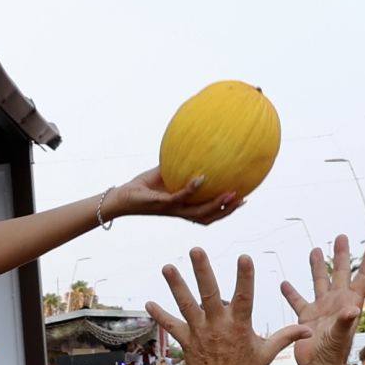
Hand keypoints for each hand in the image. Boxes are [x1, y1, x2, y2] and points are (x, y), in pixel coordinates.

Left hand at [106, 168, 241, 225]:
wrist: (120, 198)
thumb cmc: (140, 187)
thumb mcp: (162, 174)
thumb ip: (177, 166)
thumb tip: (191, 147)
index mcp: (182, 208)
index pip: (208, 213)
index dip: (226, 210)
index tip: (242, 199)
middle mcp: (180, 212)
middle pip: (209, 217)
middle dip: (228, 211)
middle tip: (244, 199)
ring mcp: (172, 209)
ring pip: (199, 213)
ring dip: (216, 205)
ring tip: (231, 194)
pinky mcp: (161, 203)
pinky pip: (180, 197)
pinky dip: (192, 189)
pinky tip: (202, 178)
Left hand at [147, 250, 309, 364]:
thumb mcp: (267, 352)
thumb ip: (286, 336)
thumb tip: (309, 330)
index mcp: (239, 325)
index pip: (244, 297)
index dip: (245, 277)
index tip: (245, 257)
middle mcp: (217, 326)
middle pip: (209, 294)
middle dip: (202, 271)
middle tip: (195, 250)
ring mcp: (200, 333)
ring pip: (186, 305)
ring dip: (176, 286)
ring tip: (167, 266)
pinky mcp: (186, 341)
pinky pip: (171, 326)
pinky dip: (160, 315)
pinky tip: (147, 303)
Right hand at [282, 236, 364, 364]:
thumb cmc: (333, 354)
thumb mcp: (340, 336)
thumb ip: (345, 321)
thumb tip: (353, 309)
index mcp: (349, 303)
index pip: (363, 276)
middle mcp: (337, 302)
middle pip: (341, 273)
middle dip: (342, 255)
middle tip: (341, 236)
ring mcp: (322, 309)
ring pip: (319, 282)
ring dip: (317, 266)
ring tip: (315, 249)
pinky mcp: (306, 317)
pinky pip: (298, 301)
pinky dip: (291, 292)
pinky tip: (284, 283)